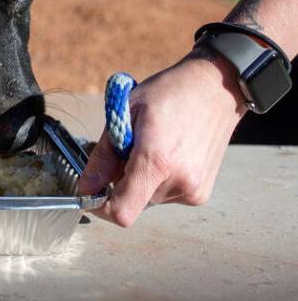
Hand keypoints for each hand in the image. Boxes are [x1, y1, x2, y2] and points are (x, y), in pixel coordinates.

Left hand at [77, 50, 246, 226]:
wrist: (215, 88)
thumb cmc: (168, 93)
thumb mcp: (124, 114)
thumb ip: (103, 156)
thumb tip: (85, 187)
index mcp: (157, 162)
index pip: (122, 211)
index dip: (101, 207)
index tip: (92, 191)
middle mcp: (179, 182)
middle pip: (133, 202)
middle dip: (120, 181)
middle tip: (127, 149)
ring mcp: (194, 190)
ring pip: (148, 198)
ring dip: (140, 179)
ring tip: (151, 146)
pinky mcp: (202, 193)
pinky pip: (166, 195)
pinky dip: (158, 179)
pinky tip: (168, 153)